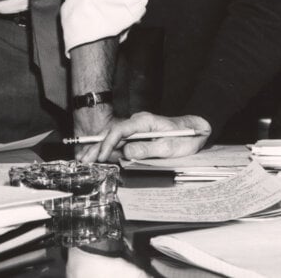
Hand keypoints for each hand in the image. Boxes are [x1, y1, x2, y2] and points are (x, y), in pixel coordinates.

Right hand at [77, 111, 210, 163]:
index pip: (120, 130)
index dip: (108, 143)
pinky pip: (120, 142)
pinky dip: (108, 149)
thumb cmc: (185, 138)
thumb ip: (147, 149)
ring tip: (84, 159)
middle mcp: (137, 122)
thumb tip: (126, 153)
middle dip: (97, 146)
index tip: (101, 156)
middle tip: (83, 159)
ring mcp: (137, 128)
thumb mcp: (169, 147)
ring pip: (114, 138)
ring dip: (99, 148)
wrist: (197, 130)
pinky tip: (97, 156)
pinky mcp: (138, 135)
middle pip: (112, 133)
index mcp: (144, 121)